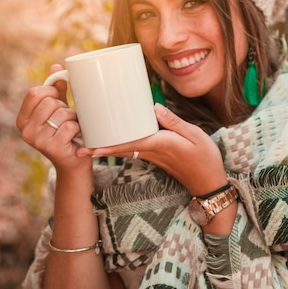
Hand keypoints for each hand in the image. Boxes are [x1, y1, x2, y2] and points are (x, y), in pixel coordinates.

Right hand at [16, 64, 91, 172]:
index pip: (34, 93)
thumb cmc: (66, 133)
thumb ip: (57, 90)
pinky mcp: (52, 148)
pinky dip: (78, 129)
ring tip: (72, 129)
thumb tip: (56, 66)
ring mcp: (37, 141)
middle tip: (67, 119)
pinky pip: (70, 126)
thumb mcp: (59, 110)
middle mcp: (25, 130)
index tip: (60, 98)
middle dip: (64, 107)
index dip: (51, 91)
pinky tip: (76, 137)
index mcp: (22, 119)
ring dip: (73, 118)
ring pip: (61, 113)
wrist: (74, 162)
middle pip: (49, 102)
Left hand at [88, 104, 227, 195]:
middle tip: (78, 145)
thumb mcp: (194, 135)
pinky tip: (114, 139)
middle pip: (120, 149)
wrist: (209, 182)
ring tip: (88, 141)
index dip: (107, 145)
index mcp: (160, 145)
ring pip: (124, 150)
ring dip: (106, 147)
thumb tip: (153, 107)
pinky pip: (133, 150)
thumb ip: (174, 121)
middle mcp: (152, 152)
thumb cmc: (205, 158)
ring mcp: (153, 156)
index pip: (128, 144)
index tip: (88, 146)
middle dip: (100, 147)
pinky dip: (120, 146)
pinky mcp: (156, 157)